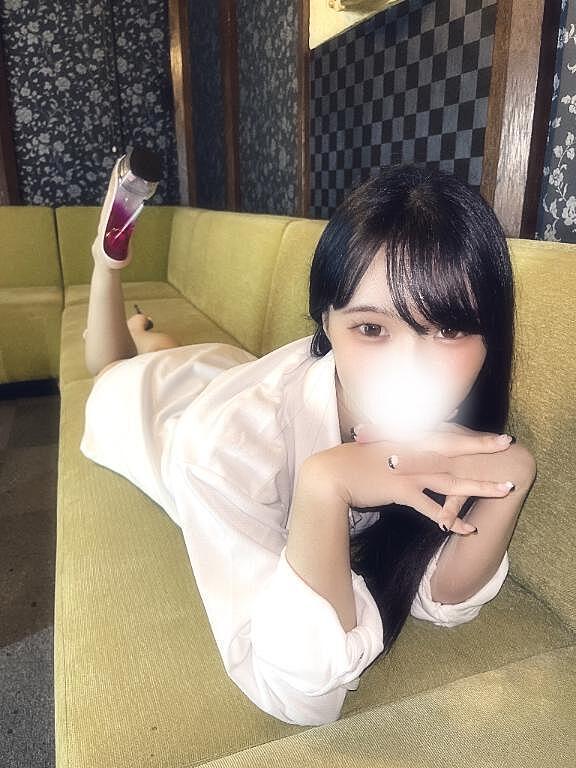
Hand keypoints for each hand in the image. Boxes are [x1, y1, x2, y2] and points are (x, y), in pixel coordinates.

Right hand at [303, 422, 516, 534]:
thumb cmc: (354, 460)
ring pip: (452, 481)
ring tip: (504, 490)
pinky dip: (450, 518)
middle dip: (483, 448)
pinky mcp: (401, 490)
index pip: (446, 434)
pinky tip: (466, 529)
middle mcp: (413, 452)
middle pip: (455, 451)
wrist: (332, 473)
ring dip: (480, 487)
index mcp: (408, 439)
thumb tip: (409, 433)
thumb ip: (399, 438)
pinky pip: (432, 507)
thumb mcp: (378, 443)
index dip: (471, 433)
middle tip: (508, 446)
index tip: (494, 434)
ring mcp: (409, 471)